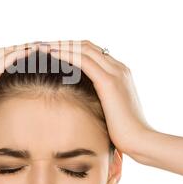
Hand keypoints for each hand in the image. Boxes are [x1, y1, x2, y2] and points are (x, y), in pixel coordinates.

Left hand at [38, 40, 153, 155]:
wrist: (140, 140)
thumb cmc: (124, 131)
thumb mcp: (112, 110)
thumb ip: (101, 100)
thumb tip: (85, 104)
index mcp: (120, 73)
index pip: (92, 52)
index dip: (71, 49)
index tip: (52, 51)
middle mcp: (119, 68)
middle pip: (86, 46)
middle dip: (63, 43)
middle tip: (42, 45)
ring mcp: (115, 73)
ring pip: (83, 49)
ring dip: (61, 46)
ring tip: (41, 46)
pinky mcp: (108, 82)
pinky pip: (83, 61)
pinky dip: (66, 55)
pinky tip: (51, 54)